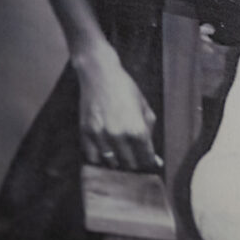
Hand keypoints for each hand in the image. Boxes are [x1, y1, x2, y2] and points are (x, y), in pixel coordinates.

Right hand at [74, 43, 160, 171]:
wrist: (100, 75)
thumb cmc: (125, 89)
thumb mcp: (144, 106)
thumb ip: (149, 130)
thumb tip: (153, 154)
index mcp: (137, 129)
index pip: (146, 157)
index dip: (149, 162)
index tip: (148, 163)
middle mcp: (119, 135)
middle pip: (129, 163)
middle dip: (134, 162)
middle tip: (134, 157)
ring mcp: (101, 136)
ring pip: (111, 162)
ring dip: (117, 161)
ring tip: (119, 154)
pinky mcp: (86, 133)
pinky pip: (93, 157)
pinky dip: (99, 157)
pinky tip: (105, 150)